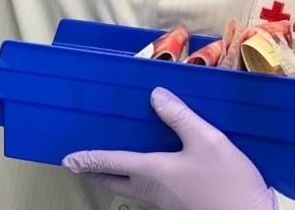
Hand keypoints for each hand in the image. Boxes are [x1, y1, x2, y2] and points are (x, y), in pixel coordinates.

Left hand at [63, 87, 275, 209]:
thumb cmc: (227, 183)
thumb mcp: (207, 141)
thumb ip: (180, 117)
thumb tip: (155, 95)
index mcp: (152, 171)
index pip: (110, 162)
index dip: (88, 159)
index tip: (67, 159)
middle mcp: (152, 189)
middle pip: (115, 181)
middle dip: (96, 173)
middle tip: (82, 166)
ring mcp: (166, 202)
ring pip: (134, 188)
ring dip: (120, 176)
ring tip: (116, 162)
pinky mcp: (181, 206)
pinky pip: (153, 190)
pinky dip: (143, 179)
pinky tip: (156, 169)